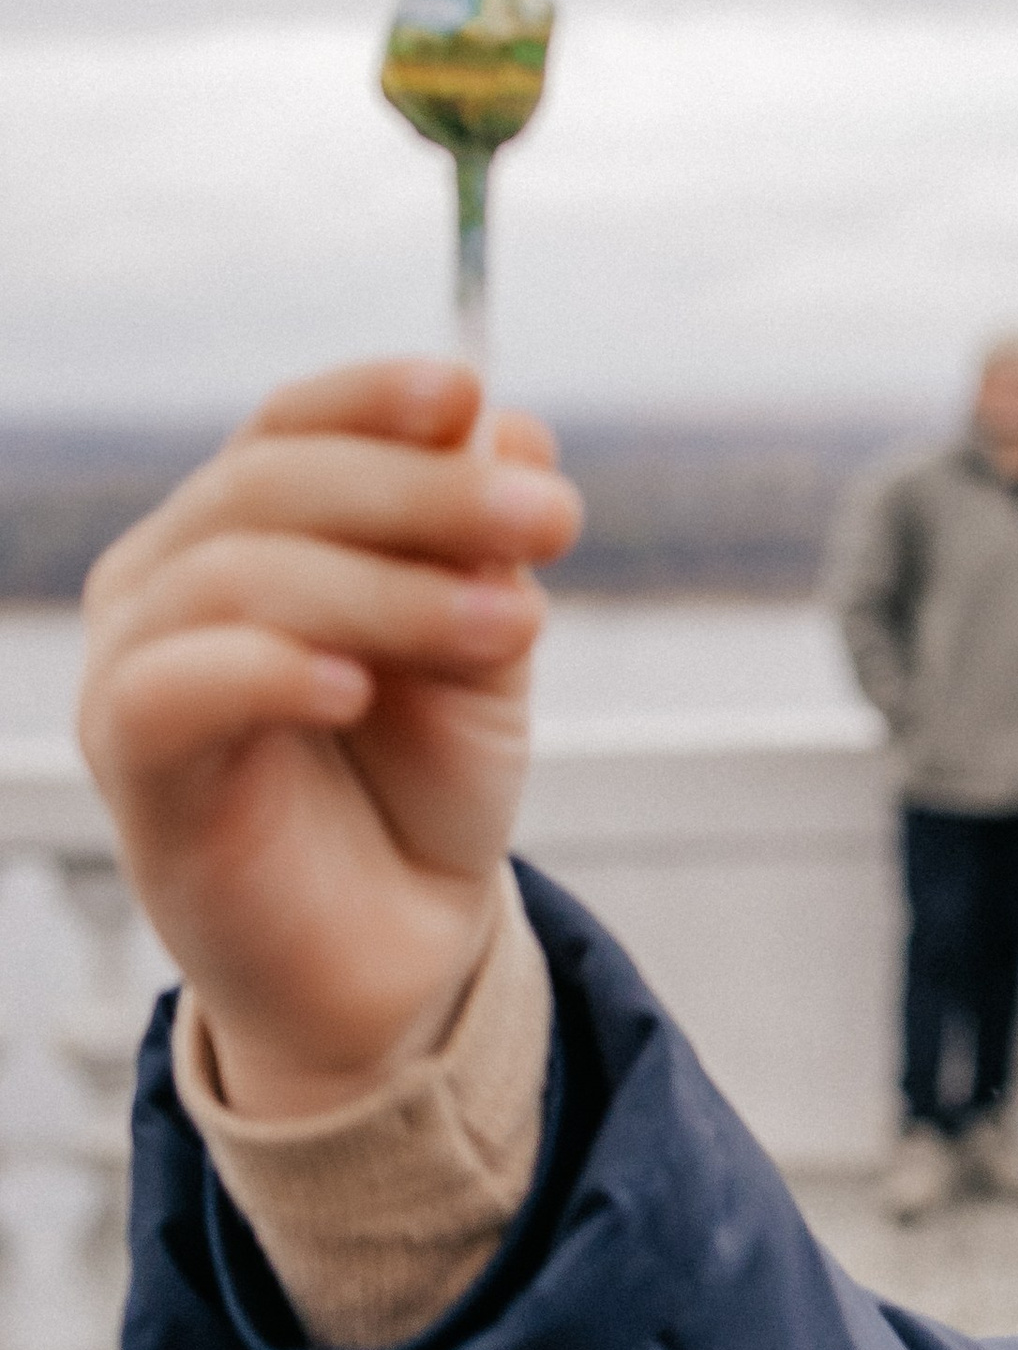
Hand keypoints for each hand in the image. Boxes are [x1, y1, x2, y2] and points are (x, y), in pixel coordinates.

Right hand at [78, 359, 583, 1117]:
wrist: (399, 951)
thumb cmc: (422, 787)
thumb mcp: (484, 650)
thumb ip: (488, 546)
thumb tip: (513, 426)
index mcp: (249, 527)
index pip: (293, 426)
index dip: (374, 401)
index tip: (473, 397)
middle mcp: (172, 578)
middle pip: (271, 484)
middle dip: (425, 494)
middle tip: (552, 522)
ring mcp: (137, 666)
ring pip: (236, 574)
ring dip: (389, 589)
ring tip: (511, 627)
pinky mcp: (132, 767)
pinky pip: (171, 688)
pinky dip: (266, 669)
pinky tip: (356, 686)